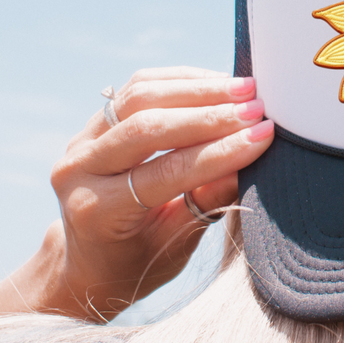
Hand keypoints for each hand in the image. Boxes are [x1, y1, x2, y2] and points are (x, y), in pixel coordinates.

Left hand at [45, 67, 273, 319]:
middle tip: (258, 109)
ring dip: (198, 89)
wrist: (91, 262)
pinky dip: (182, 80)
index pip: (167, 172)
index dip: (219, 152)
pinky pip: (138, 88)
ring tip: (246, 89)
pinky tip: (219, 83)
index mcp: (97, 212)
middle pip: (147, 126)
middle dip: (210, 115)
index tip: (264, 136)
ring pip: (140, 96)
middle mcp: (79, 170)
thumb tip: (252, 160)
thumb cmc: (140, 262)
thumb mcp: (177, 244)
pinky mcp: (94, 122)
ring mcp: (82, 141)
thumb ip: (208, 201)